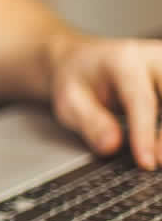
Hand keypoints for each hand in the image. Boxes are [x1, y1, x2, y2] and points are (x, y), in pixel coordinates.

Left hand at [49, 34, 161, 169]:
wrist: (82, 60)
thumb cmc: (76, 80)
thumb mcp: (68, 101)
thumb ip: (89, 122)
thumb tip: (112, 146)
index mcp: (124, 61)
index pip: (142, 100)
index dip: (146, 134)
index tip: (147, 163)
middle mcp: (154, 58)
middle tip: (159, 161)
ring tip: (159, 156)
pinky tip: (161, 147)